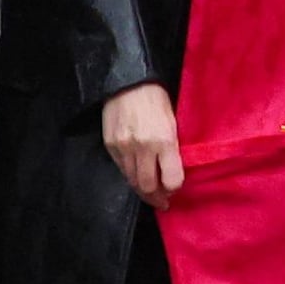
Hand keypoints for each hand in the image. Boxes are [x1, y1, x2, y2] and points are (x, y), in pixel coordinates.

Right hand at [102, 82, 185, 208]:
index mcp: (165, 140)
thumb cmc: (157, 99)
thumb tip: (173, 171)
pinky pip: (121, 169)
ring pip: (132, 181)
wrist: (128, 82)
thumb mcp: (174, 122)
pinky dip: (129, 175)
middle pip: (148, 186)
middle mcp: (143, 147)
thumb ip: (173, 148)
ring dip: (142, 189)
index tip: (174, 189)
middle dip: (156, 197)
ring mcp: (124, 148)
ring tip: (150, 192)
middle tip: (162, 201)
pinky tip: (136, 175)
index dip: (174, 188)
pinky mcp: (110, 146)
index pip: (172, 179)